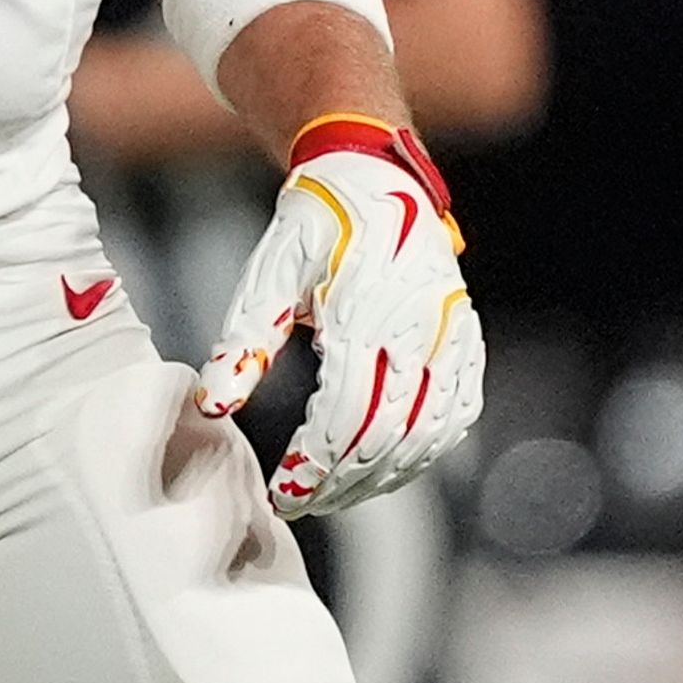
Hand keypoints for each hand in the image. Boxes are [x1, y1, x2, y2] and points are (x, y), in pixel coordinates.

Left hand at [195, 115, 484, 515]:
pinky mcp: (469, 343)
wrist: (376, 179)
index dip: (316, 461)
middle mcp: (421, 329)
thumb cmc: (314, 226)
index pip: (346, 410)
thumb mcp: (267, 273)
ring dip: (383, 476)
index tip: (284, 492)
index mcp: (365, 310)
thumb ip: (244, 341)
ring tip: (335, 494)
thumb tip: (213, 406)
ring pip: (429, 434)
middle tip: (302, 503)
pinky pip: (457, 416)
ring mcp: (454, 338)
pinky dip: (424, 453)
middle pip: (388, 433)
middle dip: (343, 479)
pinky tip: (387, 469)